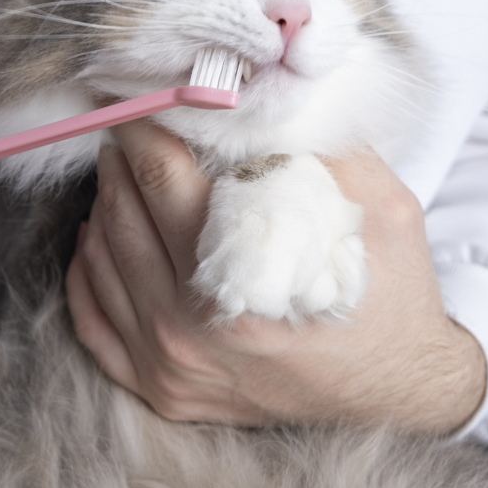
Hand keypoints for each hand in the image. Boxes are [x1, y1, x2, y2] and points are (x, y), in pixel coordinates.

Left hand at [66, 120, 485, 433]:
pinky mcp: (163, 388)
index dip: (143, 127)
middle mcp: (187, 328)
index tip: (139, 97)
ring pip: (100, 260)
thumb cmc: (389, 296)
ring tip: (121, 170)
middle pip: (122, 214)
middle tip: (129, 125)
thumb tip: (257, 101)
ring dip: (104, 203)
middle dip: (121, 158)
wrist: (400, 389)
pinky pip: (92, 321)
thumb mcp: (378, 206)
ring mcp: (168, 365)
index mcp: (237, 278)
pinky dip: (86, 271)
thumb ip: (317, 147)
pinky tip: (99, 237)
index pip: (162, 179)